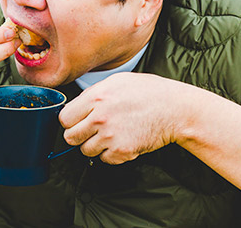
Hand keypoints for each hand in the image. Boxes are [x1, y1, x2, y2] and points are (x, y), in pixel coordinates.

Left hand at [59, 72, 187, 163]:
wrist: (176, 110)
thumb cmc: (151, 92)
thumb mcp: (119, 81)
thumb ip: (94, 93)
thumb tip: (77, 106)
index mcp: (97, 96)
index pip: (64, 118)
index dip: (72, 120)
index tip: (79, 120)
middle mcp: (100, 116)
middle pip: (70, 137)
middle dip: (80, 134)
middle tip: (94, 129)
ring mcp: (110, 136)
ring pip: (86, 150)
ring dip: (96, 145)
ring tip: (112, 133)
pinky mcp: (122, 151)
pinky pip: (104, 159)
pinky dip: (111, 154)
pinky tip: (123, 140)